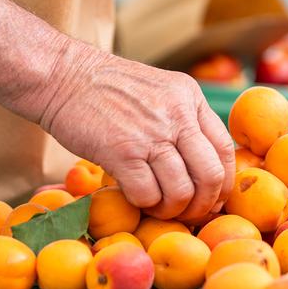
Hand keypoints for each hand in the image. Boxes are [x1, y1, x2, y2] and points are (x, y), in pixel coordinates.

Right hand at [38, 51, 234, 220]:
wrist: (63, 76)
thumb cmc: (107, 88)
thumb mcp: (159, 91)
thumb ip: (182, 119)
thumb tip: (200, 168)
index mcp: (190, 98)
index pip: (224, 148)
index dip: (223, 182)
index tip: (213, 197)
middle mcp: (177, 115)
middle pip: (210, 175)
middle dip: (204, 204)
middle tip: (189, 212)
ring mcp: (150, 134)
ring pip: (181, 191)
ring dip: (171, 209)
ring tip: (157, 206)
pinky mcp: (121, 152)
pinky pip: (147, 194)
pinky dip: (144, 204)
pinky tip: (135, 196)